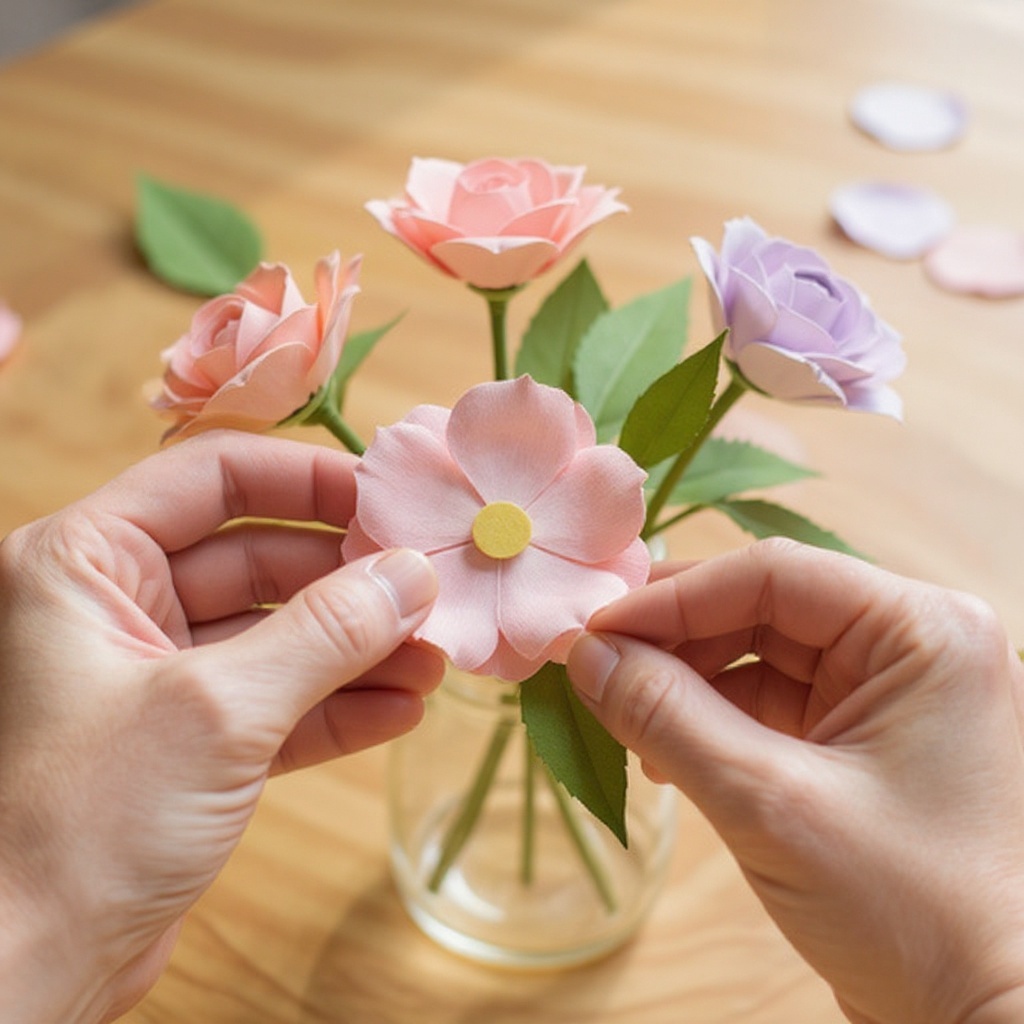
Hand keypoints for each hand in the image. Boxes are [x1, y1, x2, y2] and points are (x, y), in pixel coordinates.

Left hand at [0, 431, 441, 1023]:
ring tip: (434, 659)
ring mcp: (153, 676)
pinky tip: (401, 707)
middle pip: (256, 556)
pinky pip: (276, 700)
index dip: (305, 480)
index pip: (212, 478)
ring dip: (357, 648)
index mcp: (84, 563)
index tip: (388, 500)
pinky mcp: (186, 741)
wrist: (27, 973)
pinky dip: (336, 703)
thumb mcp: (219, 710)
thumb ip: (325, 633)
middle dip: (348, 581)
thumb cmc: (81, 826)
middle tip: (430, 592)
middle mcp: (115, 607)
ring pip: (275, 634)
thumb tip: (413, 574)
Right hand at [567, 539, 1023, 1023]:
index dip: (672, 597)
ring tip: (624, 721)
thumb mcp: (770, 804)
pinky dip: (712, 723)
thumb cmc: (914, 915)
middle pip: (764, 609)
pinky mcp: (866, 743)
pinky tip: (666, 755)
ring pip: (760, 657)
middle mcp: (913, 646)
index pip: (773, 575)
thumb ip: (667, 717)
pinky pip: (772, 707)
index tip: (593, 631)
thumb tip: (583, 656)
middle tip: (596, 670)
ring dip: (686, 685)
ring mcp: (891, 695)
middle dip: (675, 642)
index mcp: (922, 631)